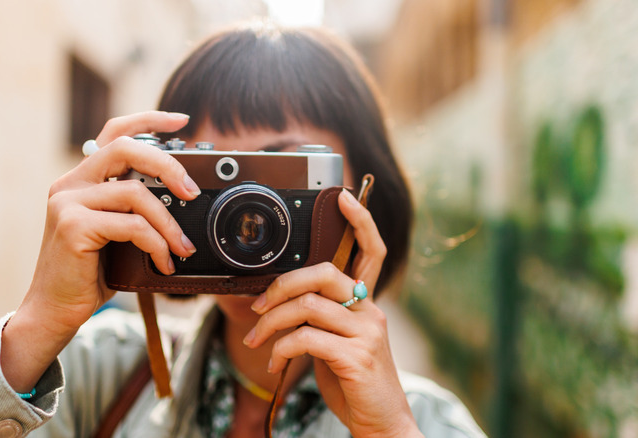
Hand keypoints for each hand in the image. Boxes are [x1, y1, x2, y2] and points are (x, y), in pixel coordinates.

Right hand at [1, 111, 197, 391]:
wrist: (54, 310)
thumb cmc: (89, 274)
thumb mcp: (116, 234)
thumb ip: (134, 209)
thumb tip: (182, 198)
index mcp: (82, 180)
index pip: (114, 133)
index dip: (148, 120)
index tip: (181, 119)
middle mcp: (70, 184)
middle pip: (126, 149)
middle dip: (168, 165)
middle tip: (193, 191)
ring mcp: (68, 203)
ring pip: (136, 193)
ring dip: (169, 223)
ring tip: (183, 248)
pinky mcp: (73, 226)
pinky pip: (132, 225)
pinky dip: (157, 244)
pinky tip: (164, 263)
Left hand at [244, 189, 421, 437]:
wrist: (382, 424)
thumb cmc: (353, 382)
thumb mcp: (337, 344)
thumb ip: (320, 319)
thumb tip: (282, 303)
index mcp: (366, 305)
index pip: (371, 252)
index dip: (361, 221)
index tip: (344, 197)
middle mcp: (371, 312)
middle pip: (323, 273)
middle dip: (281, 285)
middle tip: (257, 307)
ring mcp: (366, 334)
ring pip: (307, 305)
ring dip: (270, 322)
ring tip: (256, 340)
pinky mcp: (356, 357)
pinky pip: (306, 338)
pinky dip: (280, 348)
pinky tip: (275, 362)